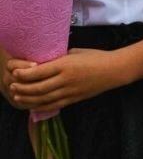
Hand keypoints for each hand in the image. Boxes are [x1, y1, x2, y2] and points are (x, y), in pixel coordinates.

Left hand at [7, 48, 126, 111]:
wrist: (114, 70)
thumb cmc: (96, 57)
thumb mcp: (75, 52)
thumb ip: (59, 58)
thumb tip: (43, 62)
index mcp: (65, 65)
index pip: (38, 72)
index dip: (23, 74)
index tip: (14, 72)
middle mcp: (65, 80)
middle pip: (37, 88)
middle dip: (22, 88)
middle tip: (12, 86)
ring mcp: (69, 91)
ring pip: (42, 99)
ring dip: (27, 98)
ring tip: (17, 96)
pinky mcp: (73, 99)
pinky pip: (53, 105)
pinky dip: (40, 106)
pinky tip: (32, 104)